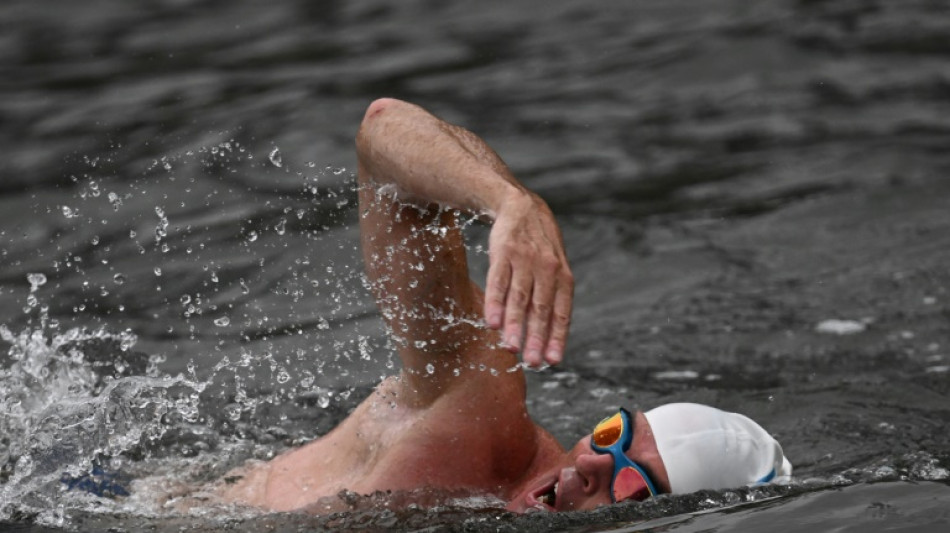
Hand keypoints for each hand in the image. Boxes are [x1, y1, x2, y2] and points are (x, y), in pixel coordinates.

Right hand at [484, 192, 573, 366]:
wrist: (520, 205)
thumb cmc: (539, 245)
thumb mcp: (555, 266)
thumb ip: (552, 297)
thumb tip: (546, 336)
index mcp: (562, 276)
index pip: (561, 312)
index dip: (557, 337)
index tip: (552, 360)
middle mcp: (546, 269)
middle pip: (541, 309)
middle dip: (536, 337)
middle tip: (532, 362)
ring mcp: (524, 260)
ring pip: (519, 298)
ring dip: (515, 325)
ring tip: (511, 348)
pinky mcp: (502, 253)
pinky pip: (498, 282)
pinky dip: (494, 303)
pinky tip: (491, 323)